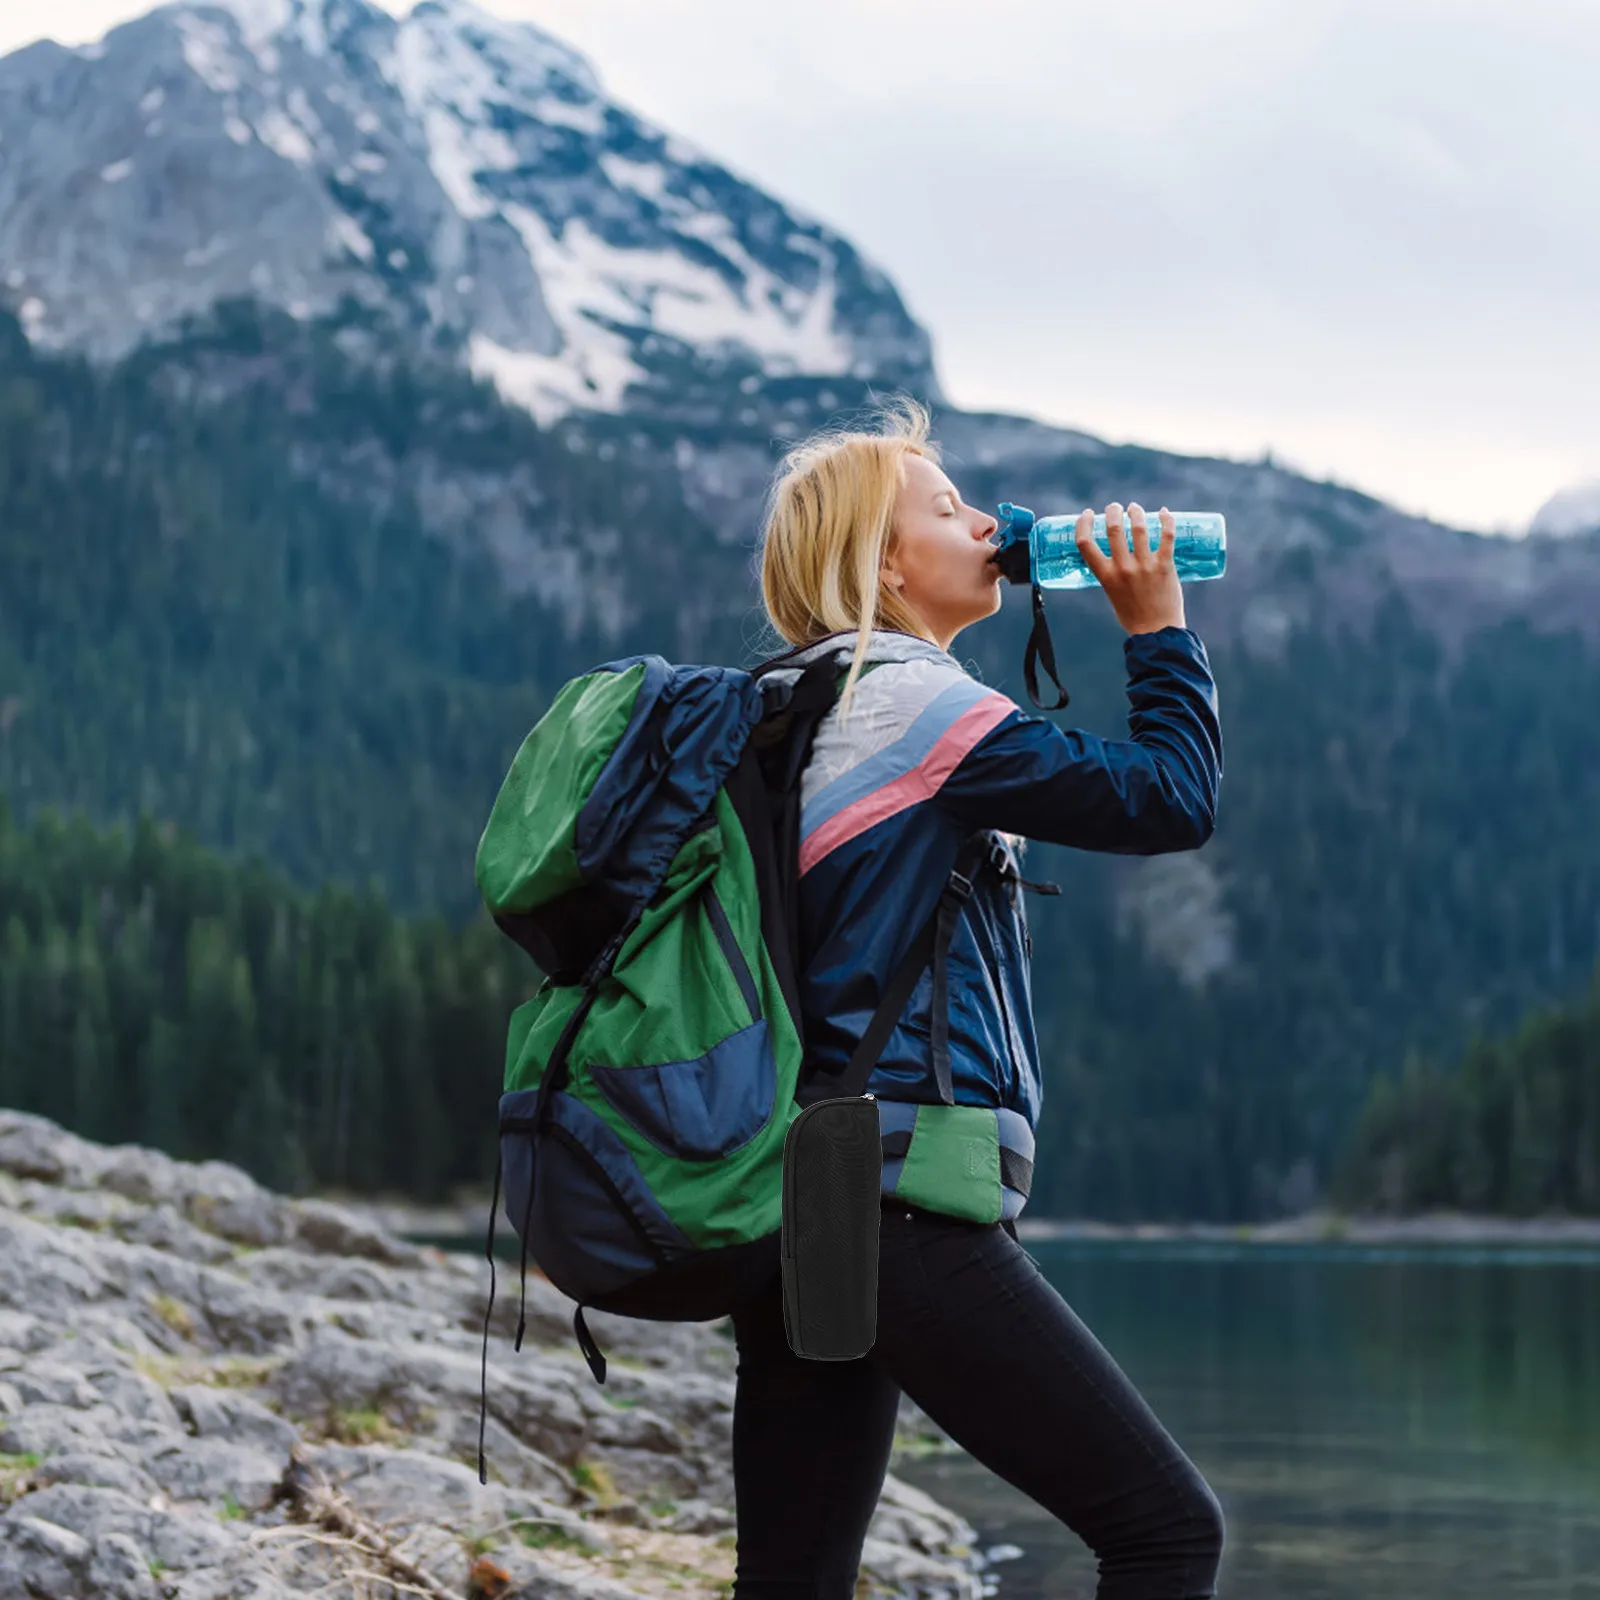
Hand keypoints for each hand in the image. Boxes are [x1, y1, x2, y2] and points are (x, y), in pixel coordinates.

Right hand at [1075, 502, 1185, 634]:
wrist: (1157, 632)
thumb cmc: (1133, 616)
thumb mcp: (1112, 594)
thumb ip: (1111, 574)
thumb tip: (1114, 555)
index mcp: (1105, 576)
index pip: (1085, 543)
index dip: (1083, 524)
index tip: (1087, 514)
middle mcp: (1123, 568)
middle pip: (1113, 528)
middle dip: (1113, 511)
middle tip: (1115, 508)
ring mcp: (1145, 566)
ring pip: (1139, 527)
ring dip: (1136, 512)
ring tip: (1135, 508)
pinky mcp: (1165, 566)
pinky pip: (1167, 536)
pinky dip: (1166, 520)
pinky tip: (1164, 512)